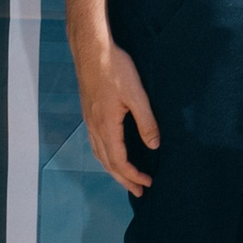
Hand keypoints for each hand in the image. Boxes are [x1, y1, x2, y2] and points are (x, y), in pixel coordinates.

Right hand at [77, 41, 159, 196]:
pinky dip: (105, 156)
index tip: (148, 184)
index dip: (133, 175)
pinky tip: (111, 153)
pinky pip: (95, 143)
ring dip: (113, 169)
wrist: (92, 50)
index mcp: (106, 126)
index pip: (119, 161)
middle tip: (139, 191)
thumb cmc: (115, 69)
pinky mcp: (89, 113)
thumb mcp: (136, 94)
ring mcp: (89, 120)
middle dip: (123, 179)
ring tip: (126, 178)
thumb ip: (146, 121)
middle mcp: (94, 127)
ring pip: (99, 154)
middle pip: (107, 163)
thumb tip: (154, 145)